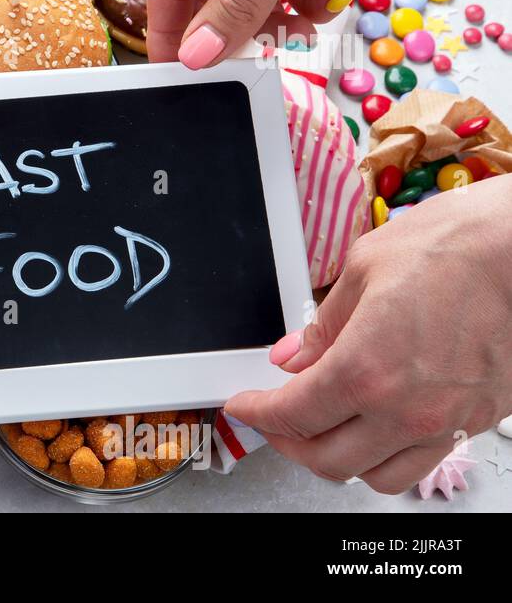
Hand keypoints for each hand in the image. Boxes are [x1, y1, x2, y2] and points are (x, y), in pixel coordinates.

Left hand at [226, 175, 511, 493]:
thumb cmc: (459, 245)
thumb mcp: (364, 270)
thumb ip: (322, 326)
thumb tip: (293, 356)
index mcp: (366, 369)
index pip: (291, 415)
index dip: (256, 414)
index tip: (243, 407)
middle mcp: (406, 408)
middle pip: (326, 459)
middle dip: (288, 442)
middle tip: (274, 419)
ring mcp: (446, 422)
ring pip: (376, 475)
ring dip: (338, 459)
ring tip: (321, 431)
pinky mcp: (478, 421)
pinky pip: (422, 464)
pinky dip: (387, 458)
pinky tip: (375, 430)